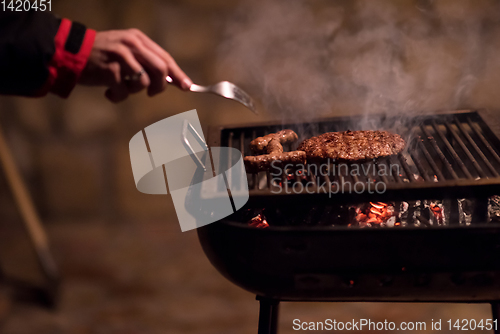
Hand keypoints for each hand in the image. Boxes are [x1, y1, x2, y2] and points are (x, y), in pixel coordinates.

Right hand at [78, 29, 192, 101]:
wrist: (72, 52)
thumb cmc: (103, 56)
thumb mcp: (126, 50)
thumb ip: (147, 61)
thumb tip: (172, 80)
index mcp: (138, 39)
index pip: (164, 57)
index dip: (177, 74)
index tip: (188, 86)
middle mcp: (131, 45)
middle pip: (160, 69)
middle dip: (160, 86)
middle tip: (152, 93)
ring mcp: (121, 57)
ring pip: (144, 83)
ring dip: (133, 92)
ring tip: (120, 88)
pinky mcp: (110, 70)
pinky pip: (124, 92)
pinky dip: (118, 97)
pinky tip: (108, 92)